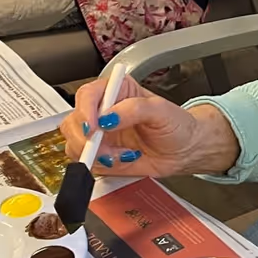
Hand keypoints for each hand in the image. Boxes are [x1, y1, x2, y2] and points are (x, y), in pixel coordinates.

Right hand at [60, 76, 239, 176]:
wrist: (184, 150)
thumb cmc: (176, 125)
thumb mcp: (161, 111)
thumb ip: (135, 109)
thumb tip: (109, 118)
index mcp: (115, 91)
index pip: (87, 95)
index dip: (85, 111)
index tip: (93, 127)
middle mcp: (102, 112)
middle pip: (73, 121)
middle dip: (84, 138)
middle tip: (102, 147)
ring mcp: (99, 135)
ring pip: (73, 143)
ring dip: (93, 154)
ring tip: (119, 155)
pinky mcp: (100, 156)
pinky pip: (86, 162)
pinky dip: (100, 165)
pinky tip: (121, 160)